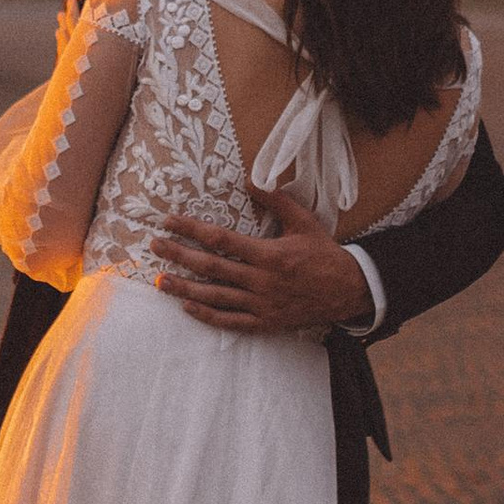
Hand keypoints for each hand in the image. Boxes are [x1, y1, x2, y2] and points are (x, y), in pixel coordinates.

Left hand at [153, 182, 365, 333]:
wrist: (349, 291)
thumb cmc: (325, 254)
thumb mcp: (304, 222)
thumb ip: (277, 201)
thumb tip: (250, 181)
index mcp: (269, 254)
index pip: (220, 239)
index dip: (191, 229)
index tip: (170, 221)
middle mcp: (261, 281)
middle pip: (211, 267)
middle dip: (179, 255)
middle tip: (155, 246)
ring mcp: (262, 304)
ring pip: (215, 296)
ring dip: (184, 288)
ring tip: (159, 280)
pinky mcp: (265, 322)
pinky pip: (230, 321)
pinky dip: (207, 316)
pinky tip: (187, 307)